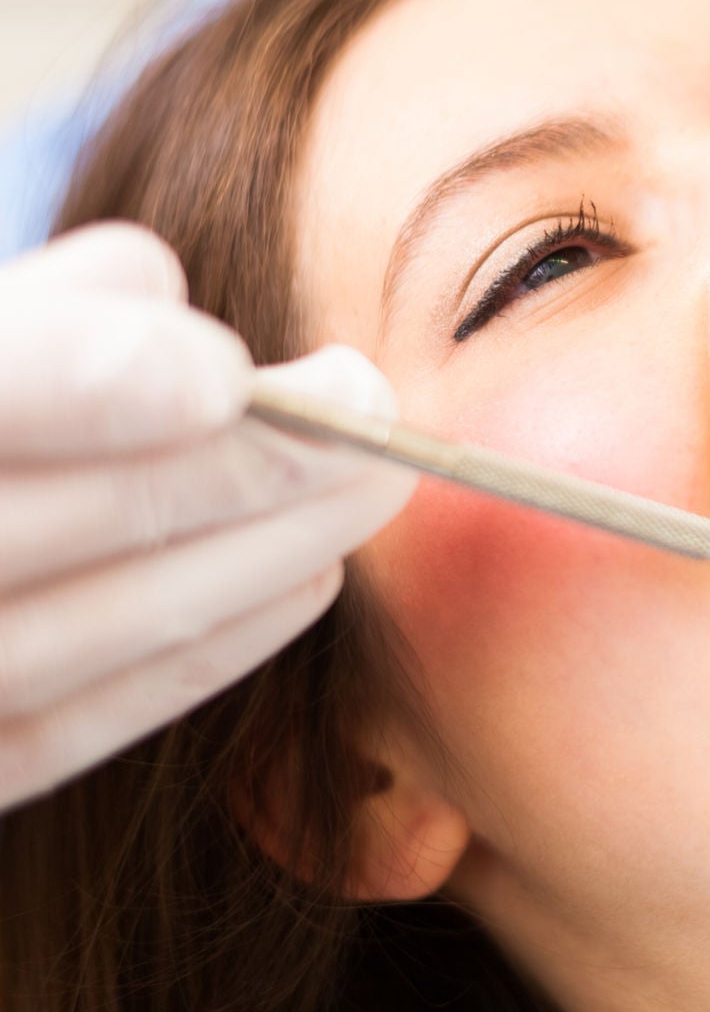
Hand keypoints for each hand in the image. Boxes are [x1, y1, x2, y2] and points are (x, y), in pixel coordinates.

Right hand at [0, 223, 414, 809]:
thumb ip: (18, 322)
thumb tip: (155, 279)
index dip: (84, 381)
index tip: (226, 370)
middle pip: (32, 522)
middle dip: (230, 464)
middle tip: (372, 404)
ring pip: (65, 637)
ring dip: (246, 560)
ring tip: (365, 487)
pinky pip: (52, 732)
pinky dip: (189, 659)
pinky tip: (301, 588)